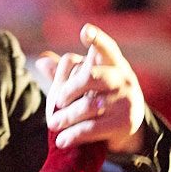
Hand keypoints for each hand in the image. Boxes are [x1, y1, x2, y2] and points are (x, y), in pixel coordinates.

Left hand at [38, 23, 145, 153]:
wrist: (128, 128)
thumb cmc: (102, 98)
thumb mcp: (87, 84)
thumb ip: (66, 73)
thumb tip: (42, 60)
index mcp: (115, 64)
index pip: (107, 49)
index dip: (97, 39)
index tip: (85, 31)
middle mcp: (124, 79)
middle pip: (91, 76)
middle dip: (69, 89)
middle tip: (56, 102)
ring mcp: (127, 101)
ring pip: (89, 105)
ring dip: (66, 117)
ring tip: (52, 125)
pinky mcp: (125, 123)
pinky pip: (93, 127)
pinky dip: (74, 135)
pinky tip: (62, 141)